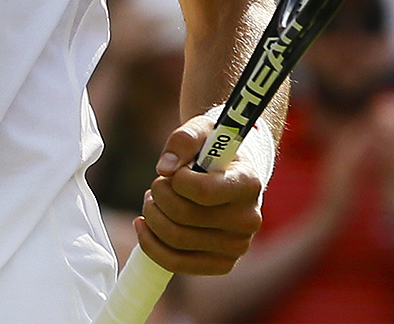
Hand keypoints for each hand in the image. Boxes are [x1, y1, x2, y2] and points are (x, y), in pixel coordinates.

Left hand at [135, 113, 267, 275]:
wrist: (229, 174)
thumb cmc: (213, 150)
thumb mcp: (200, 129)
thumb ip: (183, 139)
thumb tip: (164, 168)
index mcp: (249, 183)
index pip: (203, 191)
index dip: (177, 180)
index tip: (175, 170)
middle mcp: (249, 219)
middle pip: (183, 216)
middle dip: (159, 195)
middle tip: (157, 184)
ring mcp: (237, 246)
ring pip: (175, 239)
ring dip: (152, 216)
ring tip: (153, 200)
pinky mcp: (222, 264)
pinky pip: (176, 263)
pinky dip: (151, 244)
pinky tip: (144, 224)